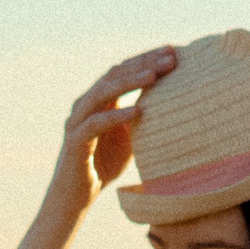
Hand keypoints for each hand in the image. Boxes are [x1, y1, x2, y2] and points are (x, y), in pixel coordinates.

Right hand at [52, 46, 176, 208]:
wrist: (75, 197)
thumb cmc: (104, 166)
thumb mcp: (130, 138)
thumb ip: (143, 119)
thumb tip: (174, 107)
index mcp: (100, 100)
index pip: (124, 70)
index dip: (147, 58)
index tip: (173, 51)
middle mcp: (86, 104)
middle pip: (115, 74)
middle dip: (143, 64)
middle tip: (170, 58)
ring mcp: (78, 120)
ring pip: (103, 92)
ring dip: (129, 82)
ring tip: (153, 76)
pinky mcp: (75, 141)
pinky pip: (96, 123)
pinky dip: (117, 115)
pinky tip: (138, 111)